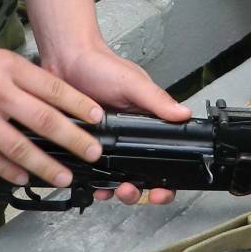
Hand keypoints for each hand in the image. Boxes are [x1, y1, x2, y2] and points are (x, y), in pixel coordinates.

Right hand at [0, 39, 104, 188]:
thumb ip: (15, 76)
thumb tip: (47, 98)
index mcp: (6, 66)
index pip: (52, 87)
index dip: (79, 104)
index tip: (98, 118)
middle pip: (44, 120)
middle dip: (74, 140)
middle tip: (92, 153)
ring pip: (20, 146)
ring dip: (46, 165)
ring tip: (63, 177)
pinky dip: (10, 171)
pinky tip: (23, 178)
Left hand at [43, 39, 190, 205]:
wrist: (67, 60)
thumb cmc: (101, 66)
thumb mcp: (133, 82)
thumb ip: (157, 100)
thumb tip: (183, 114)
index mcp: (148, 122)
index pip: (165, 157)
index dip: (166, 179)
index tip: (161, 190)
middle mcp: (130, 136)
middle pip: (143, 175)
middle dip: (141, 191)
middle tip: (133, 190)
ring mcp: (108, 143)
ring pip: (118, 178)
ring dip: (118, 191)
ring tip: (115, 190)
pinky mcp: (86, 146)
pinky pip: (93, 173)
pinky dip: (94, 183)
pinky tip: (93, 185)